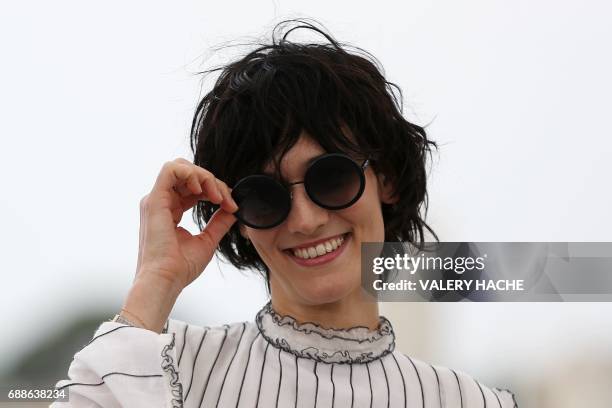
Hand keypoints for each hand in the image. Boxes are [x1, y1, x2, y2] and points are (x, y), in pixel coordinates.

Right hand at [135, 158, 237, 291]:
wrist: (165, 281)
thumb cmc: (181, 268)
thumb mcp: (207, 240)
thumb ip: (219, 222)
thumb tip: (233, 210)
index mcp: (170, 210)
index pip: (194, 187)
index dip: (216, 190)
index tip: (232, 206)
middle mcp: (161, 202)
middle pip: (189, 174)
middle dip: (212, 182)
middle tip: (227, 201)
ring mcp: (156, 199)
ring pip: (181, 167)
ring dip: (204, 177)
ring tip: (216, 197)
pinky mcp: (154, 200)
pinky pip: (171, 170)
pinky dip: (191, 174)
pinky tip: (202, 191)